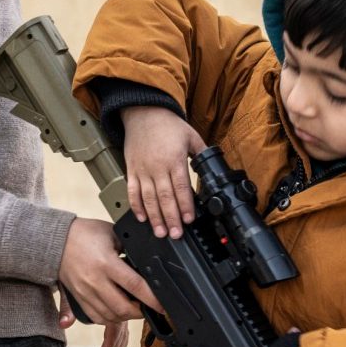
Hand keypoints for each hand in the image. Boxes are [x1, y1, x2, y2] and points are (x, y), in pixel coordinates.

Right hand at [59, 218, 160, 325]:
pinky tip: (117, 311)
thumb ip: (128, 248)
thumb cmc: (83, 234)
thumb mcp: (111, 233)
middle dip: (141, 312)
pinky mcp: (79, 299)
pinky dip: (111, 318)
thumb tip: (145, 262)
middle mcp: (95, 281)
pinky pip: (97, 318)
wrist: (54, 241)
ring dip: (126, 316)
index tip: (163, 305)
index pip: (135, 285)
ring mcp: (86, 293)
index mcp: (106, 263)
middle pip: (124, 308)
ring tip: (134, 308)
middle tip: (149, 306)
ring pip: (111, 317)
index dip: (152, 298)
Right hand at [121, 107, 206, 237]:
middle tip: (176, 234)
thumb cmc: (167, 124)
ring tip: (161, 232)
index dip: (185, 205)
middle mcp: (157, 167)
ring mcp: (142, 170)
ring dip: (155, 218)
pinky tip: (142, 218)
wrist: (143, 112)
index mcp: (174, 159)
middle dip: (171, 218)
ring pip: (148, 199)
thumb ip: (201, 153)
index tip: (189, 219)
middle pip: (164, 197)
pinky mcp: (132, 170)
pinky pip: (132, 191)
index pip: (181, 187)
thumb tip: (213, 167)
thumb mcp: (191, 135)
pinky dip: (136, 206)